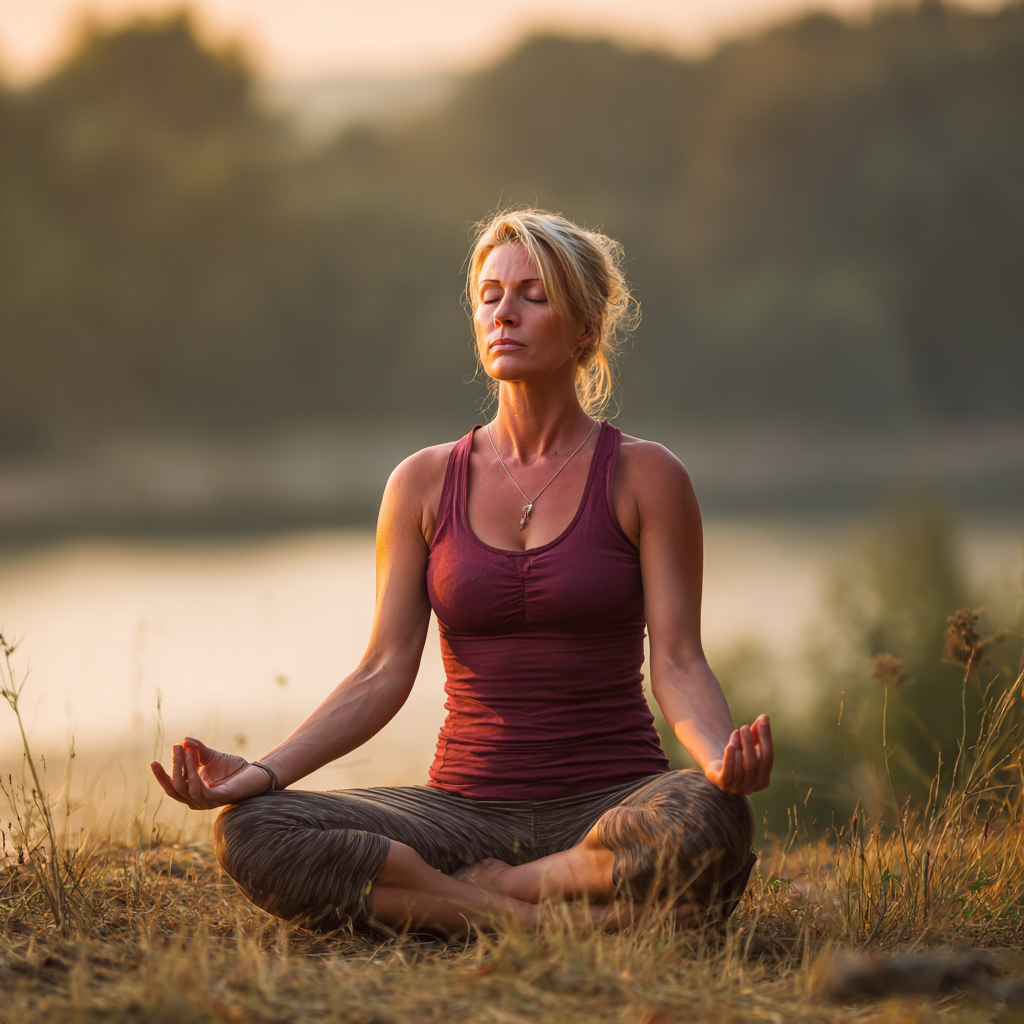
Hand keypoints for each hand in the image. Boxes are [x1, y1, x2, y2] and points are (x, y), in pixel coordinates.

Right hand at [150, 737, 270, 809]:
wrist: (256, 773)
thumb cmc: (233, 767)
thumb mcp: (211, 756)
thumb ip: (197, 750)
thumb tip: (183, 740)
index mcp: (192, 792)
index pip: (172, 787)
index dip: (162, 776)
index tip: (153, 762)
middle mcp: (197, 800)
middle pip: (175, 788)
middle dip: (173, 767)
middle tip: (175, 747)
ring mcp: (207, 802)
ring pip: (186, 788)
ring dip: (183, 767)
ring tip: (185, 750)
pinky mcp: (218, 799)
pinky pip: (199, 790)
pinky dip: (194, 775)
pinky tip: (194, 760)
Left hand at [702, 714, 772, 793]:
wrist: (718, 768)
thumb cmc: (739, 755)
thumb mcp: (749, 744)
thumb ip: (757, 732)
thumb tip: (764, 717)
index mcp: (764, 778)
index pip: (769, 757)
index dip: (766, 738)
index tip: (763, 721)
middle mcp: (753, 787)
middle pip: (754, 763)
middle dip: (749, 744)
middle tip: (744, 727)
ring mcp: (738, 788)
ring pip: (740, 768)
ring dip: (738, 748)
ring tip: (735, 733)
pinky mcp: (724, 785)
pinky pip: (728, 773)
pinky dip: (729, 759)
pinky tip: (730, 746)